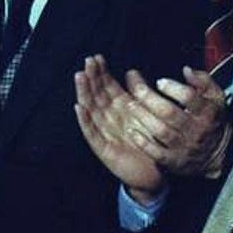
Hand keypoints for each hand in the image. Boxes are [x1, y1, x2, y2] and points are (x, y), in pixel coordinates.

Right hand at [74, 56, 165, 199]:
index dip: (101, 73)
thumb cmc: (150, 144)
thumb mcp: (147, 115)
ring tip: (79, 78)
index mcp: (120, 111)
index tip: (96, 58)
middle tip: (87, 62)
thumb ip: (139, 94)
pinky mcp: (104, 150)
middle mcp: (109, 120)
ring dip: (84, 94)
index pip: (107, 88)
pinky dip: (85, 121)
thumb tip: (130, 71)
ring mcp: (105, 134)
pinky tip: (79, 108)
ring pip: (91, 111)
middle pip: (97, 96)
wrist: (153, 175)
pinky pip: (93, 134)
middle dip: (91, 79)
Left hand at [117, 66, 229, 178]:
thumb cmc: (211, 119)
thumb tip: (186, 70)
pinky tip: (133, 132)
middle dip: (150, 99)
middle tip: (137, 89)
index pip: (190, 98)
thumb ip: (203, 81)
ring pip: (161, 131)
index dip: (173, 89)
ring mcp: (184, 147)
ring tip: (130, 105)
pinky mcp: (174, 161)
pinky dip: (144, 143)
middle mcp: (195, 130)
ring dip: (144, 117)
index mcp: (206, 112)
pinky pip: (157, 153)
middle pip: (170, 113)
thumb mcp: (216, 98)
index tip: (159, 81)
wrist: (217, 154)